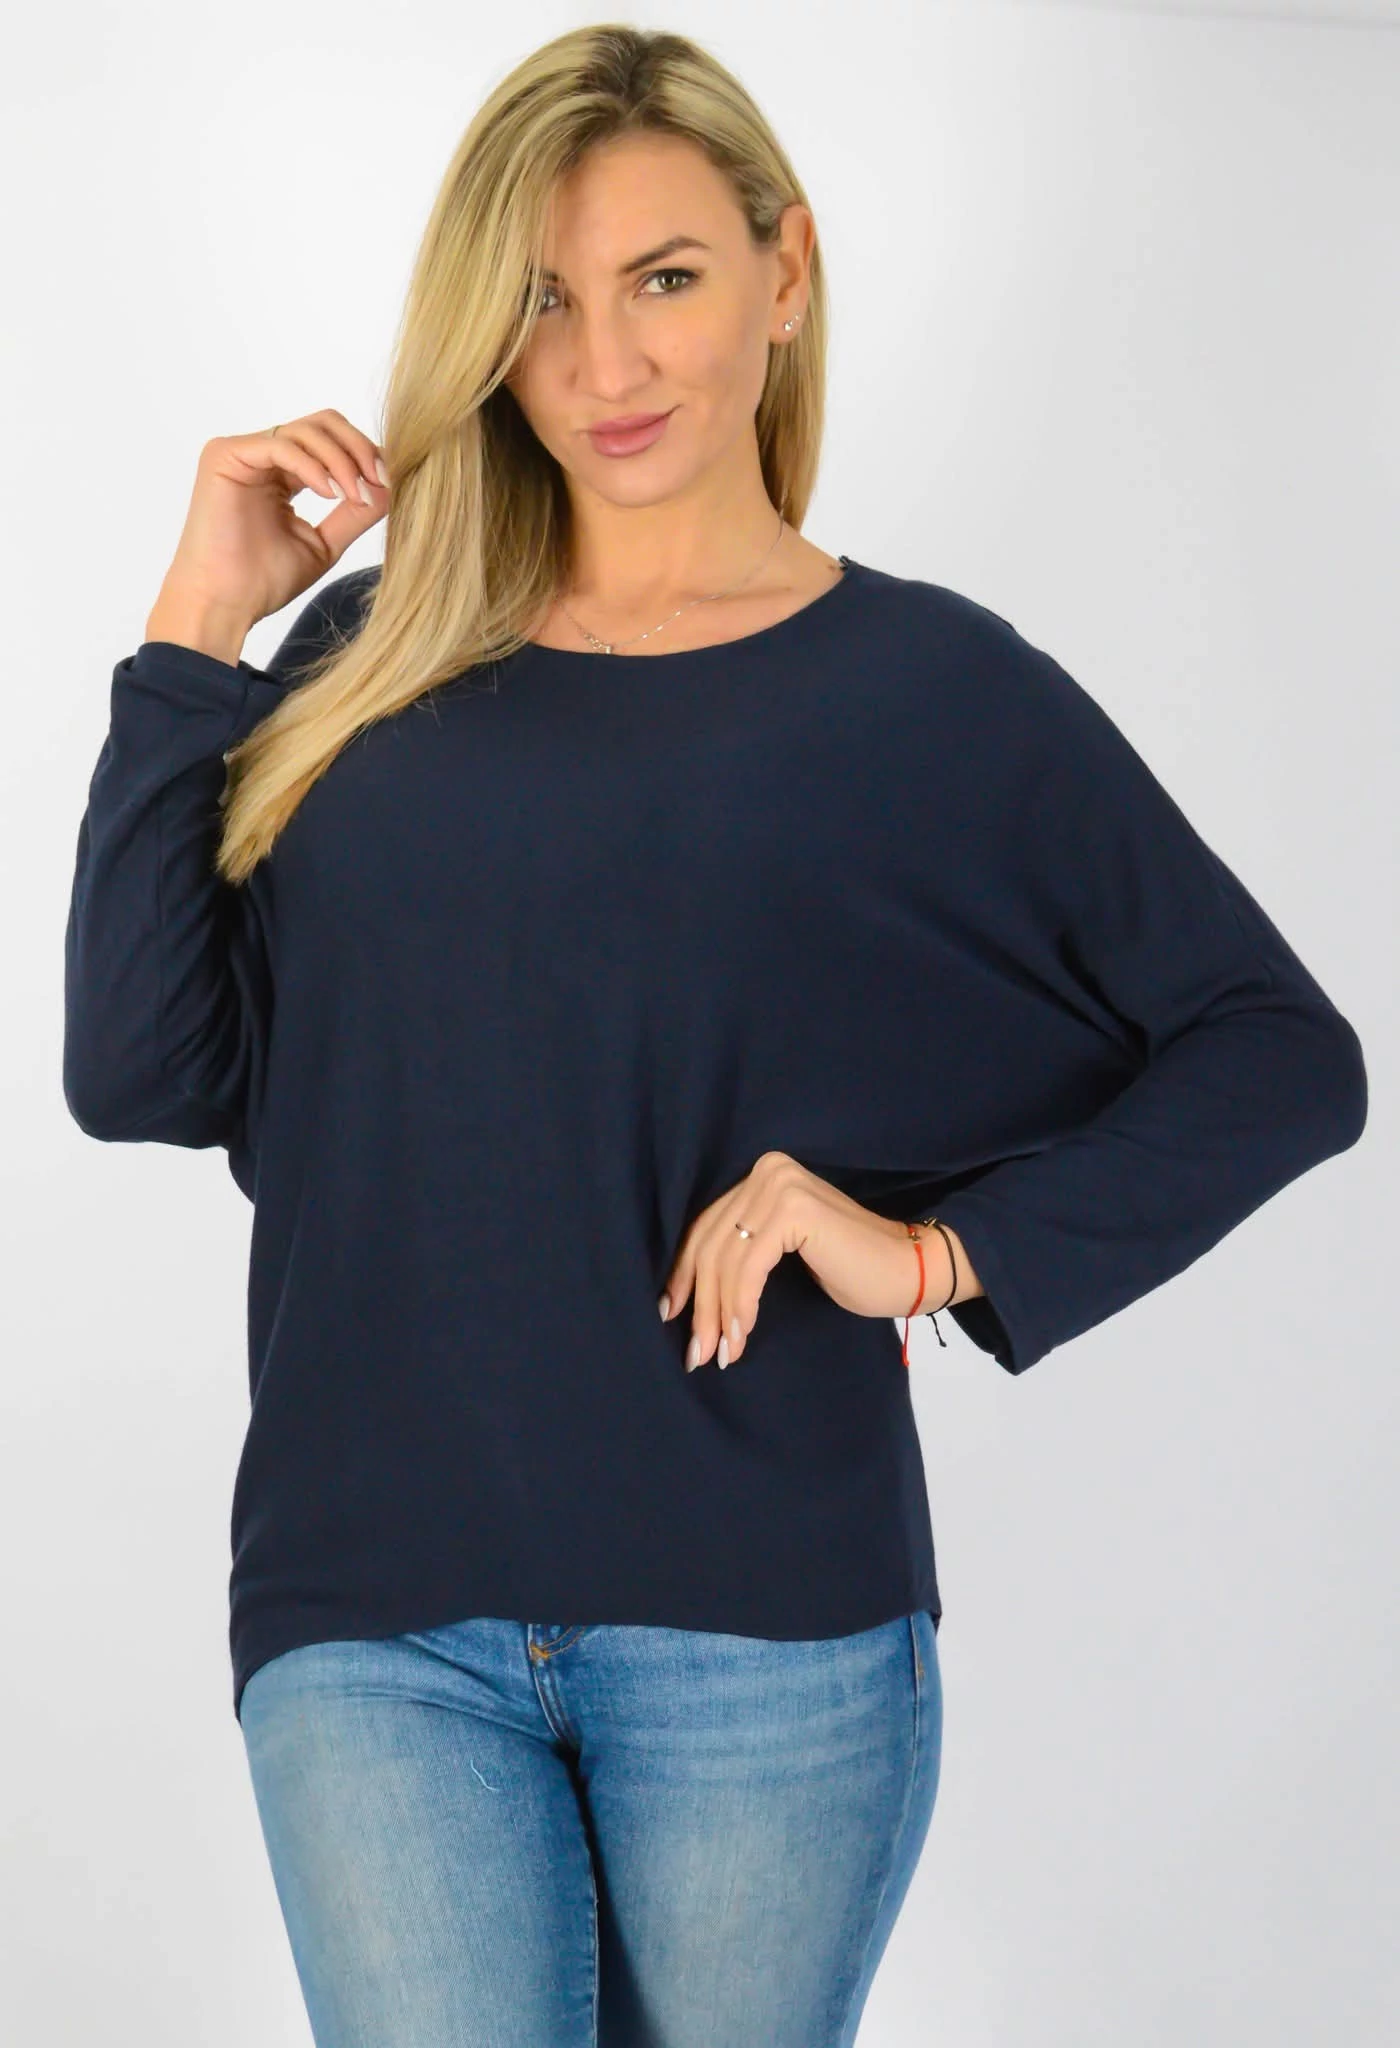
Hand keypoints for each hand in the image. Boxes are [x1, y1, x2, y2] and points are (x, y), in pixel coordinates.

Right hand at [149, 409, 389, 637]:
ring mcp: (243, 452)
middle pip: (323, 424)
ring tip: (354, 495)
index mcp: (284, 474)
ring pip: (307, 430)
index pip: (332, 442)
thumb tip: (390, 486)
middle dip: (358, 448)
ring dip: (341, 460)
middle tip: (379, 479)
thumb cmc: (263, 581)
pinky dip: (312, 466)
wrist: (225, 604)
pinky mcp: (225, 455)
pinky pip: (281, 444)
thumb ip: (354, 513)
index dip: (364, 457)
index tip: (389, 484)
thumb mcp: (324, 542)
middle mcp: (263, 456)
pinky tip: (329, 493)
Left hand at [657, 1150, 952, 1370]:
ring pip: (726, 1260)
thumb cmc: (851, 1269)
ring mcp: (781, 1185)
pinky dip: (740, 1306)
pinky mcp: (795, 1210)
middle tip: (695, 1352)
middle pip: (711, 1244)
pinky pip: (749, 1267)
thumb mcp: (780, 1255)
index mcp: (761, 1176)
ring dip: (718, 1315)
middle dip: (699, 1304)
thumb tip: (684, 1292)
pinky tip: (742, 1336)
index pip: (707, 1229)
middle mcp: (767, 1170)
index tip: (670, 1316)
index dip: (684, 1276)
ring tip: (719, 1354)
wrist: (909, 1270)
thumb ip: (741, 1253)